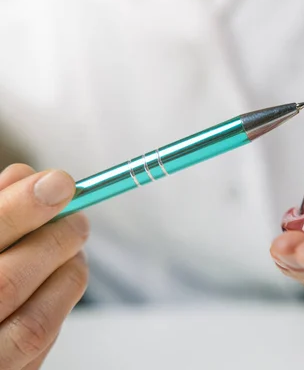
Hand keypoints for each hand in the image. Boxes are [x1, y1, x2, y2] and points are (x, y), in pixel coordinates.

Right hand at [0, 164, 88, 369]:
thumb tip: (31, 177)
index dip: (19, 210)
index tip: (60, 183)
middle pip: (6, 284)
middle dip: (53, 241)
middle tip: (77, 218)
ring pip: (34, 324)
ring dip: (68, 273)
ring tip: (74, 244)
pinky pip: (41, 345)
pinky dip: (60, 303)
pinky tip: (64, 274)